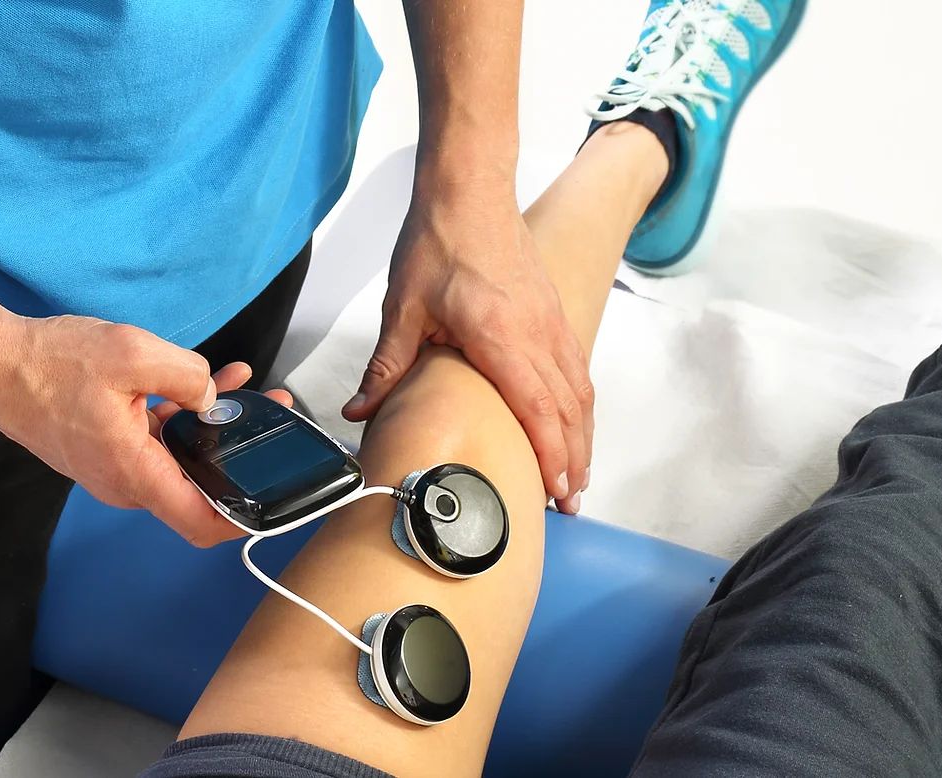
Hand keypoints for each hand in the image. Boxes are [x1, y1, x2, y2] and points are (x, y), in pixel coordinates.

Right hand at [0, 314, 291, 545]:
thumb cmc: (49, 363)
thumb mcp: (132, 354)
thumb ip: (187, 376)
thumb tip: (212, 398)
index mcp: (135, 472)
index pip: (201, 521)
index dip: (244, 518)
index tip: (276, 498)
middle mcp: (127, 482)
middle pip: (199, 483)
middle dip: (242, 452)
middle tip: (275, 416)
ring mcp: (116, 467)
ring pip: (181, 456)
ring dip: (215, 425)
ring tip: (246, 387)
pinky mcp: (108, 448)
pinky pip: (158, 440)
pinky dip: (184, 415)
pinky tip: (207, 381)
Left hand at [342, 185, 593, 511]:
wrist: (469, 189)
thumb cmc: (438, 241)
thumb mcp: (403, 308)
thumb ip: (386, 366)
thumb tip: (359, 411)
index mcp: (501, 336)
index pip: (537, 407)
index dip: (549, 454)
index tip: (555, 490)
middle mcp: (538, 332)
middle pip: (568, 409)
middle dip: (572, 460)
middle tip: (570, 502)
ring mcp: (551, 321)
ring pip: (579, 391)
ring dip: (582, 436)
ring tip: (577, 476)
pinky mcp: (552, 313)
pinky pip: (576, 368)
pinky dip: (580, 405)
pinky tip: (574, 424)